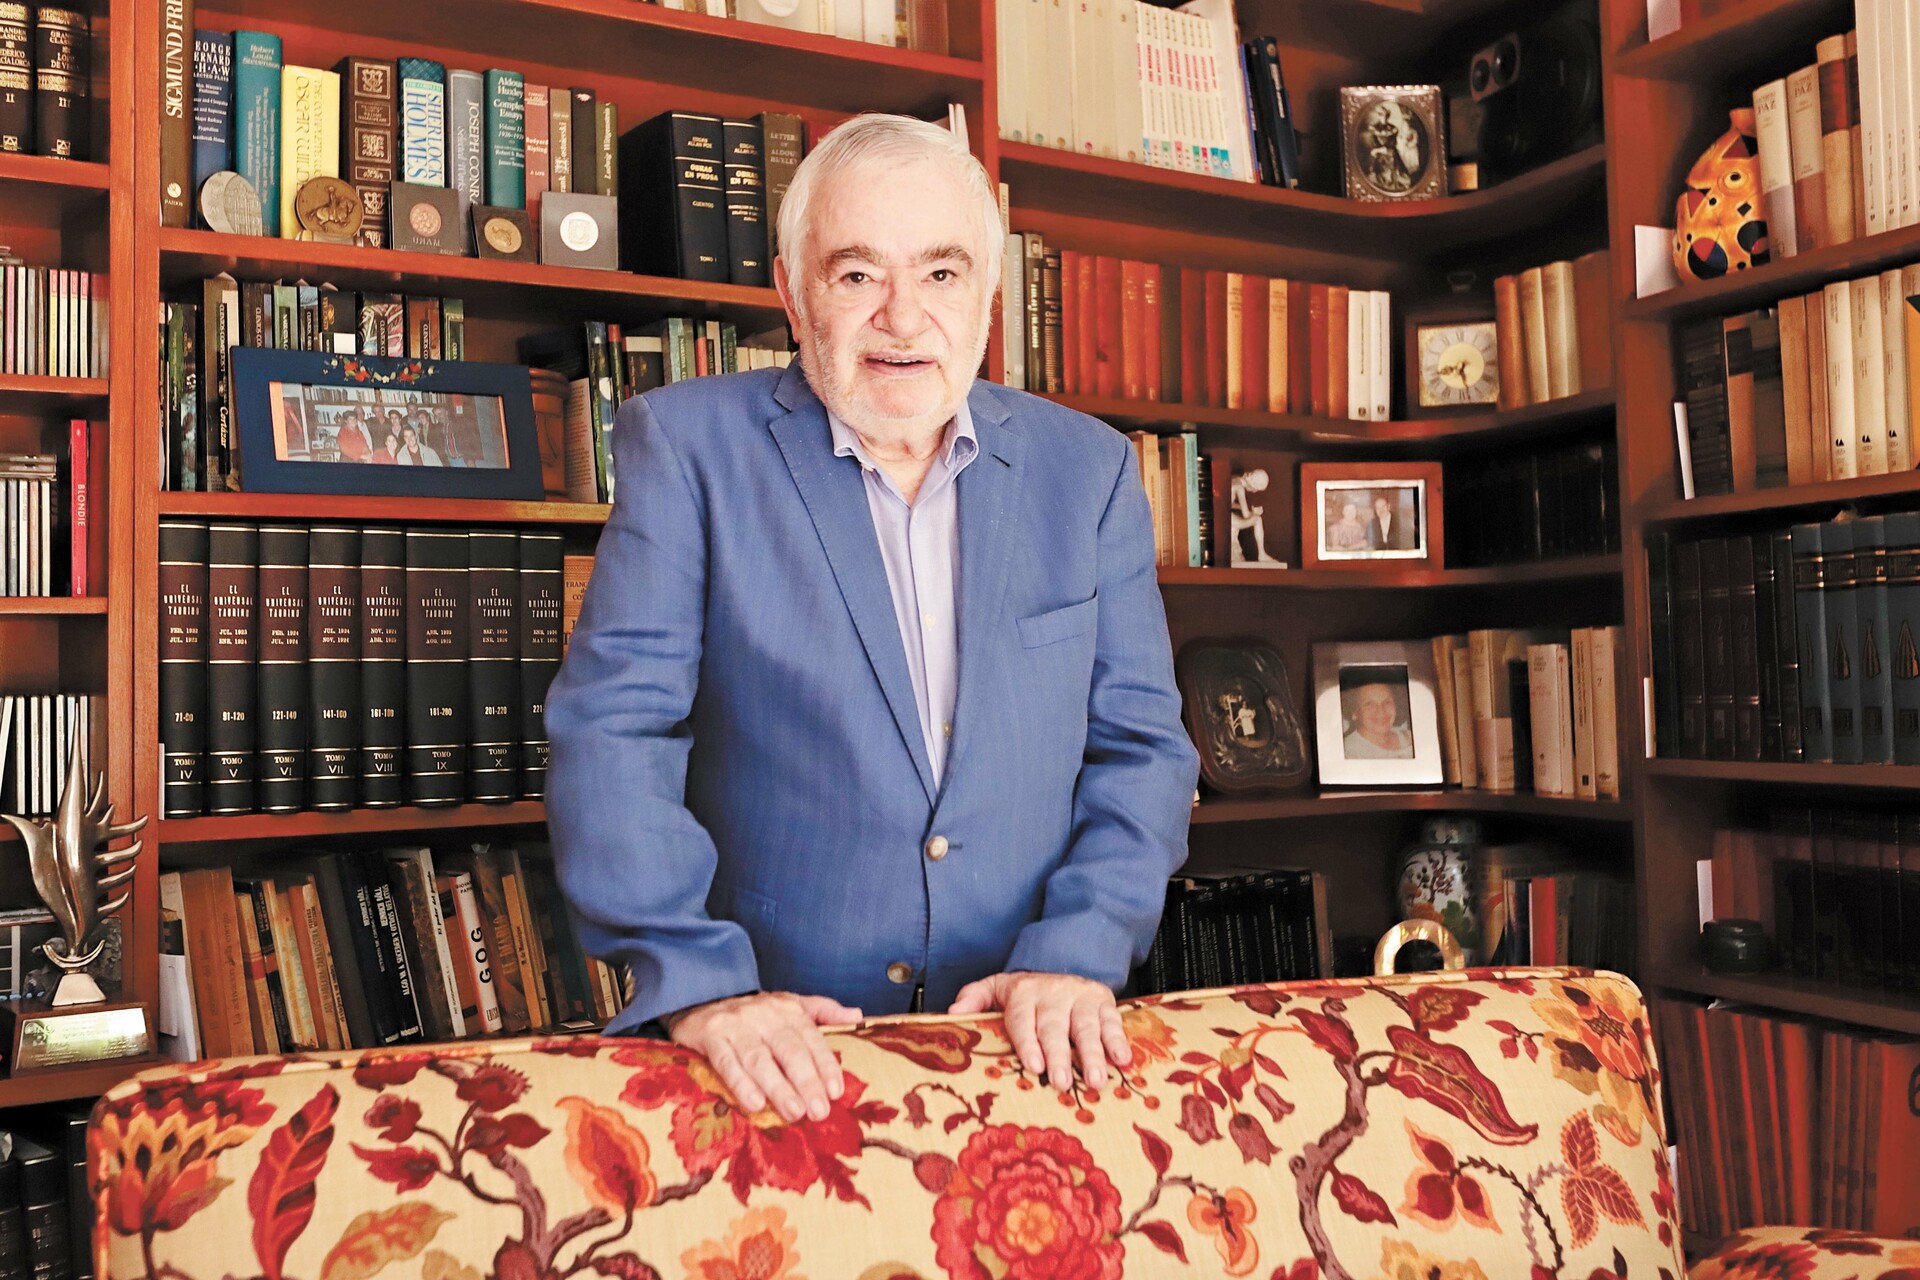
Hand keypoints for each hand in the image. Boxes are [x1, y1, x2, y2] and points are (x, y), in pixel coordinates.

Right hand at [665, 991, 862, 1122]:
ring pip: (760, 1059)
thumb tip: (858, 1016)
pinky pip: (726, 1062)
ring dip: (779, 1088)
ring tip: (794, 1113)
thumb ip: (823, 1011)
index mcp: (787, 1008)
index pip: (811, 1038)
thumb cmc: (752, 1012)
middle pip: (789, 1050)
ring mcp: (736, 1024)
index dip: (825, 1065)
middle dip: (806, 1082)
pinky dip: (741, 1083)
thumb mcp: (789, 1004)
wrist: (699, 998)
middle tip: (819, 1111)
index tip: (836, 1092)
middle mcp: (763, 1014)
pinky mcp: (709, 1035)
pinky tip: (755, 1103)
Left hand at [947, 972, 1131, 1090]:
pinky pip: (1113, 1021)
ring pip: (1087, 1026)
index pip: (1023, 1019)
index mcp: (1023, 993)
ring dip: (1092, 1054)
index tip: (1033, 1065)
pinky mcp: (1103, 1000)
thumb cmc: (1025, 993)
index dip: (1028, 1042)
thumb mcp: (995, 988)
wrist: (1061, 962)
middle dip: (1059, 1055)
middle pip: (1056, 1027)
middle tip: (1061, 1082)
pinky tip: (1122, 1060)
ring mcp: (1080, 995)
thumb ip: (973, 999)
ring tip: (1094, 1080)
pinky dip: (1118, 1041)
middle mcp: (1053, 992)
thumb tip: (951, 1015)